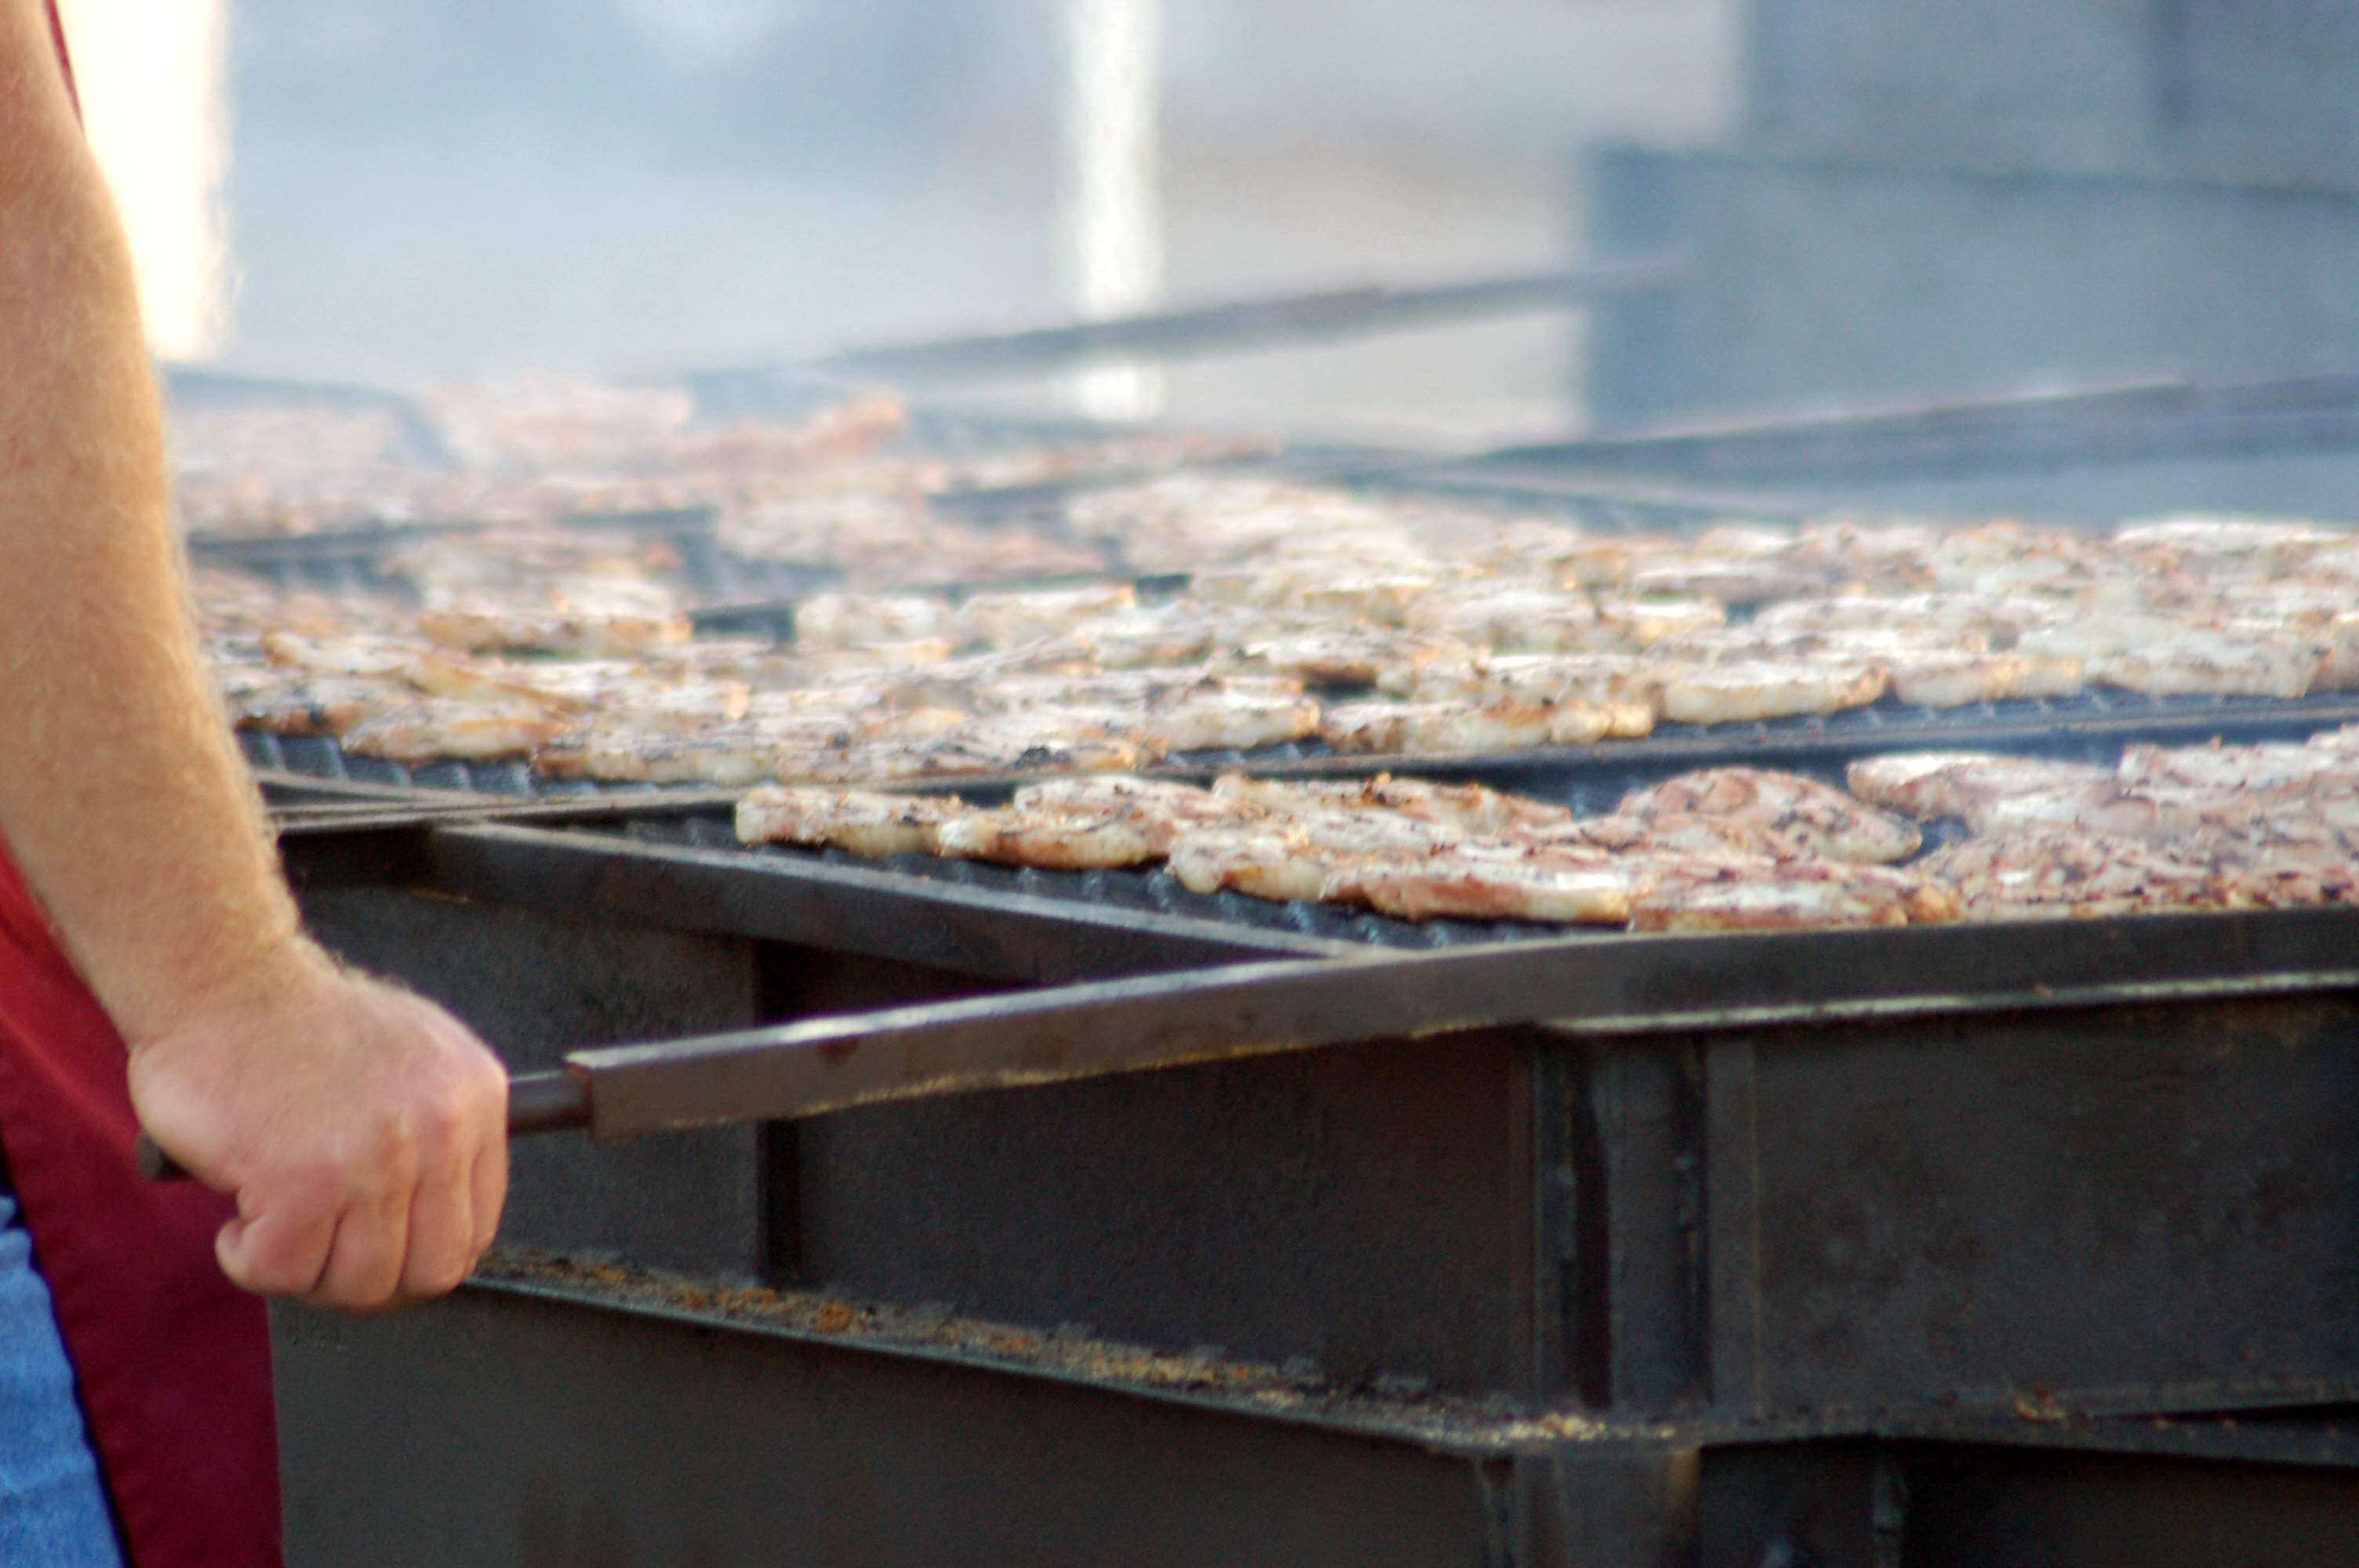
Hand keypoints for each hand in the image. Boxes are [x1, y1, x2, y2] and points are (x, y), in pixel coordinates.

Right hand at [125, 943, 508, 1310]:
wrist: (229, 982)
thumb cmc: (305, 1020)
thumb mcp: (418, 1055)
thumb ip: (441, 1130)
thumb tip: (438, 1214)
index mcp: (476, 1101)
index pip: (476, 1230)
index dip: (419, 1255)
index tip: (379, 1252)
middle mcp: (438, 1132)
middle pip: (427, 1273)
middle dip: (368, 1280)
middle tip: (322, 1253)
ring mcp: (374, 1161)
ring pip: (357, 1283)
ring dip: (305, 1271)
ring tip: (276, 1226)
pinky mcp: (300, 1183)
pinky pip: (282, 1271)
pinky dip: (249, 1260)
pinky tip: (240, 1220)